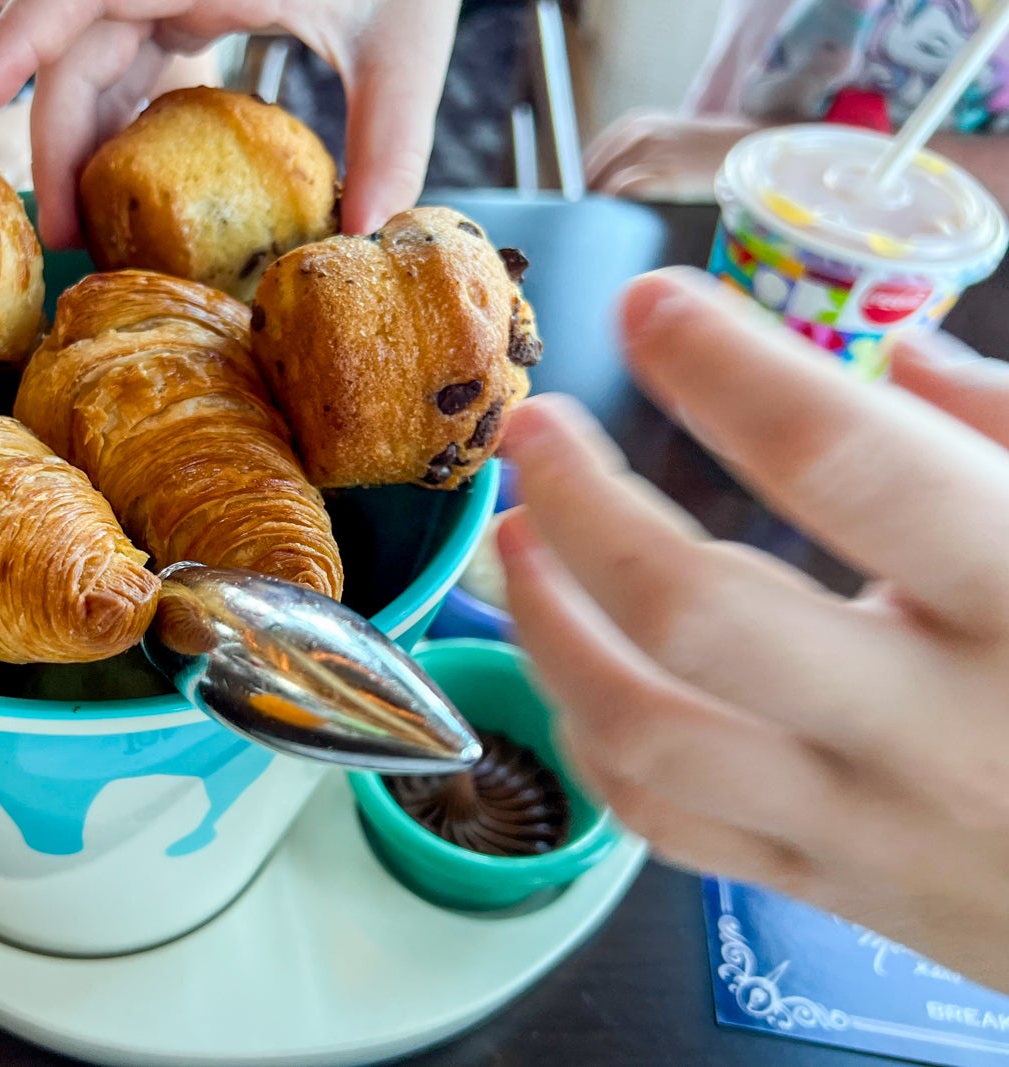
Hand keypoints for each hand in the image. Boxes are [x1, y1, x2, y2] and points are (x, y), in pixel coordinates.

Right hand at [0, 0, 459, 246]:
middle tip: (63, 234)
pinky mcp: (193, 1)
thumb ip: (391, 134)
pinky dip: (122, 118)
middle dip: (58, 138)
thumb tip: (370, 232)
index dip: (24, 37)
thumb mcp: (403, 39)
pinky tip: (126, 180)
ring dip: (83, 139)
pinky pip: (133, 59)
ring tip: (88, 227)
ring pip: (97, 58)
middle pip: (80, 50)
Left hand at [498, 267, 1008, 991]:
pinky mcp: (827, 890)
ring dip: (548, 624)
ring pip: (648, 733)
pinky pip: (663, 823)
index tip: (648, 307)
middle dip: (585, 507)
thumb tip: (898, 355)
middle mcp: (934, 726)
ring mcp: (868, 826)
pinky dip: (591, 731)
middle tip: (531, 428)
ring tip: (514, 536)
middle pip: (700, 614)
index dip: (729, 372)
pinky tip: (570, 657)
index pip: (849, 466)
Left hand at [584, 112, 761, 201]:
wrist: (738, 147)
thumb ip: (633, 151)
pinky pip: (627, 191)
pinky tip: (616, 217)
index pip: (593, 154)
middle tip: (581, 215)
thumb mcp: (662, 136)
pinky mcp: (666, 173)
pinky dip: (617, 205)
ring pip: (609, 181)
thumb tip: (601, 181)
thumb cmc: (700, 148)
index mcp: (635, 123)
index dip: (581, 178)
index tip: (575, 198)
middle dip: (586, 194)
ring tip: (596, 221)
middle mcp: (641, 134)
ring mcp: (653, 152)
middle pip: (596, 169)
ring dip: (600, 203)